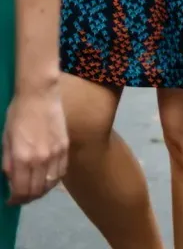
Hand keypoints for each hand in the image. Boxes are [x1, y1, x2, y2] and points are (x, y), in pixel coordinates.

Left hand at [2, 85, 68, 205]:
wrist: (40, 94)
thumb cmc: (18, 114)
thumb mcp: (5, 139)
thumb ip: (8, 163)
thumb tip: (11, 181)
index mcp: (23, 158)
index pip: (21, 191)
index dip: (15, 200)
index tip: (10, 200)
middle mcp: (41, 160)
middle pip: (36, 191)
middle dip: (26, 198)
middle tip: (21, 195)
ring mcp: (56, 154)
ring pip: (50, 185)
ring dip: (41, 191)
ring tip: (34, 187)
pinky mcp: (65, 147)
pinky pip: (61, 172)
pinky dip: (54, 180)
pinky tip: (47, 177)